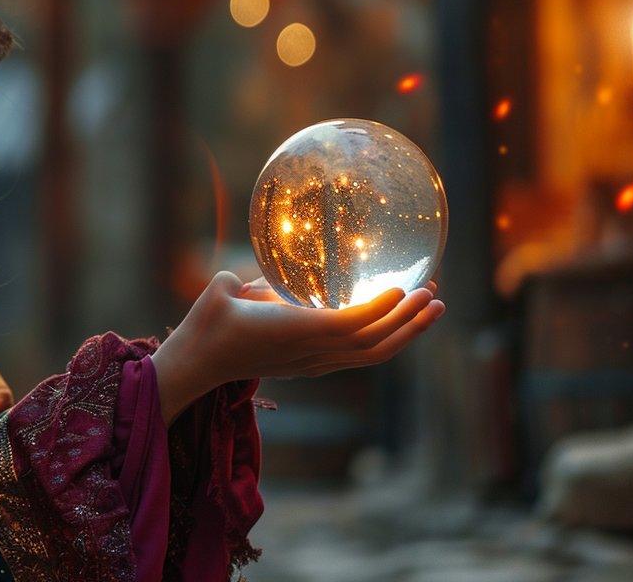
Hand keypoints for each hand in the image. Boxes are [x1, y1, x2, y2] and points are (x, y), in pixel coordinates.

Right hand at [149, 272, 443, 426]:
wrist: (197, 365)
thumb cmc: (206, 324)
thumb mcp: (222, 291)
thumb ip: (247, 278)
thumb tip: (268, 266)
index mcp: (289, 333)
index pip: (346, 325)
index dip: (379, 310)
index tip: (406, 288)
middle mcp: (308, 353)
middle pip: (371, 345)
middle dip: (408, 322)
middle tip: (435, 295)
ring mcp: (313, 363)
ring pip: (371, 356)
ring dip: (406, 333)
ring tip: (432, 308)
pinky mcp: (312, 365)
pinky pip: (359, 356)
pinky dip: (386, 339)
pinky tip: (400, 320)